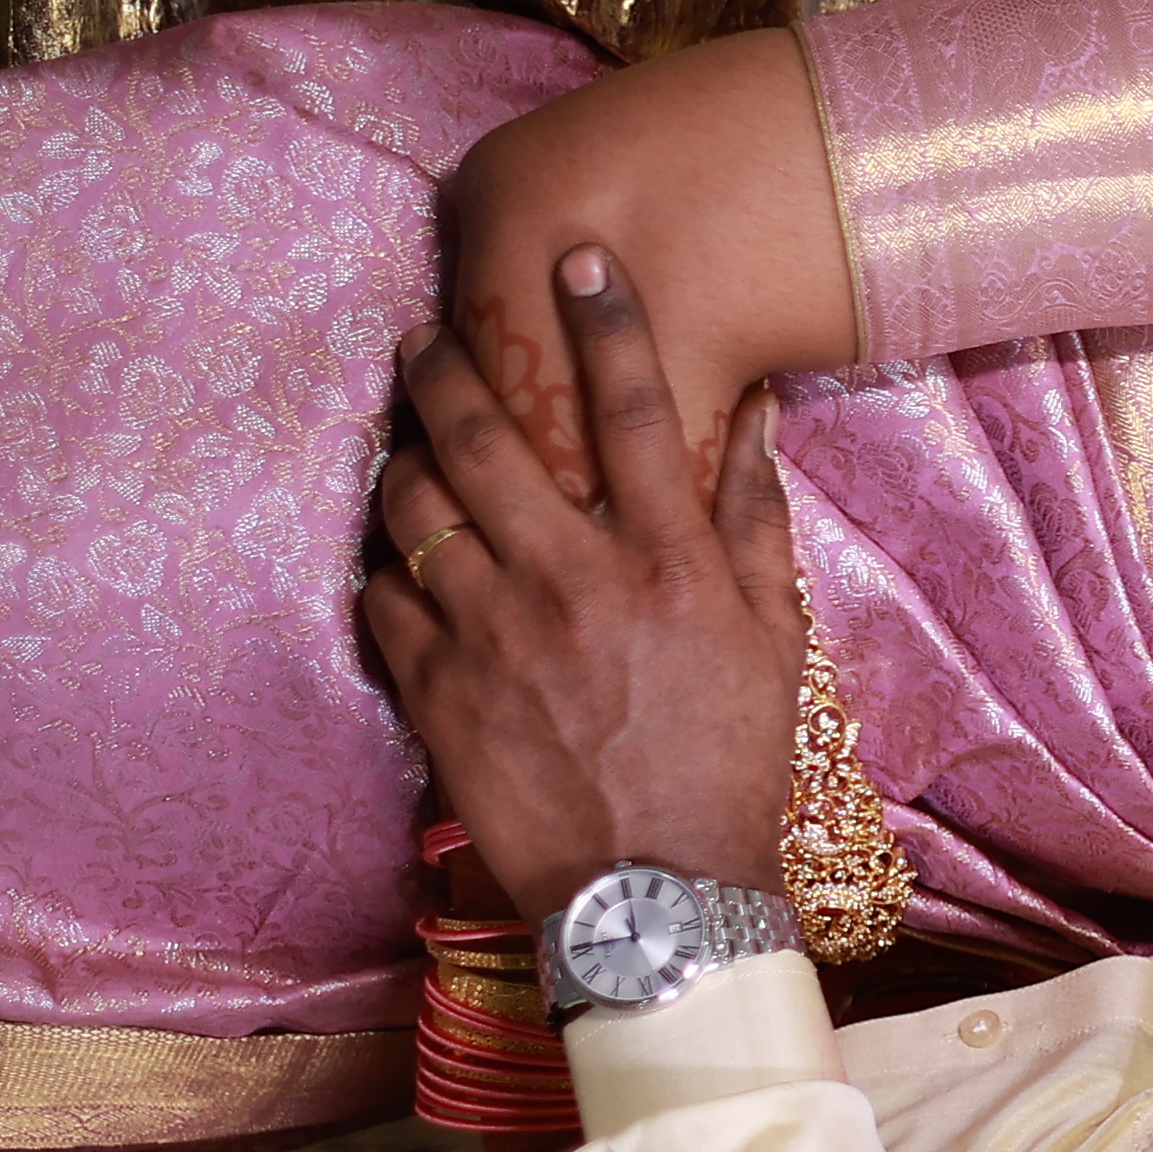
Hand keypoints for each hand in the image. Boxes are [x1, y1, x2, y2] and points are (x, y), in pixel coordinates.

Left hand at [364, 246, 804, 923]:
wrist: (656, 893)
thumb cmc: (728, 761)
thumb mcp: (772, 636)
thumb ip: (753, 517)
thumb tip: (758, 412)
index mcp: (668, 562)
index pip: (637, 408)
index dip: (605, 319)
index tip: (577, 258)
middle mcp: (574, 580)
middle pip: (490, 433)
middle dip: (449, 363)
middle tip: (429, 334)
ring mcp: (493, 635)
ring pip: (415, 503)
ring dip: (403, 454)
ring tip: (405, 440)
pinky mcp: (434, 691)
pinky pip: (380, 595)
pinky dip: (382, 562)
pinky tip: (397, 553)